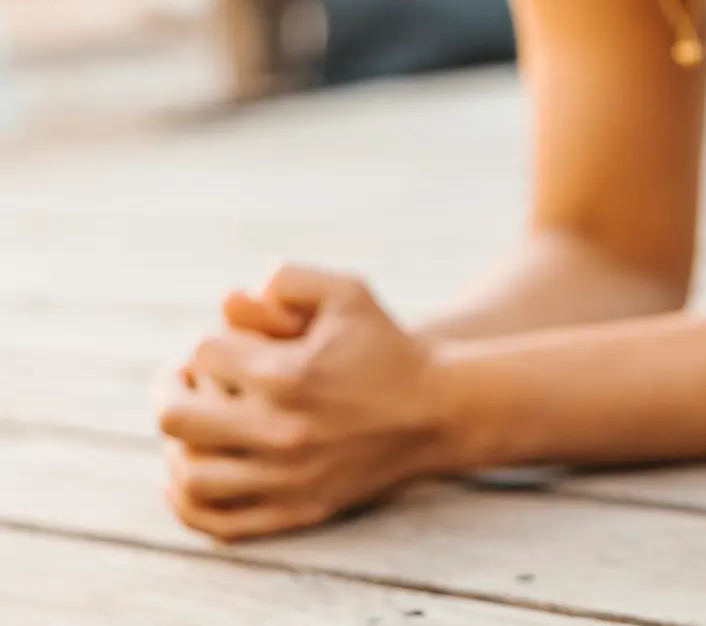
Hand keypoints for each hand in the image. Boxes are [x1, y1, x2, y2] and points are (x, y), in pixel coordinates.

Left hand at [156, 265, 452, 540]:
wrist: (438, 411)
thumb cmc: (387, 347)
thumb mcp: (349, 292)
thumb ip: (288, 278)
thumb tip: (229, 300)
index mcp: (289, 375)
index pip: (204, 353)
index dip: (213, 340)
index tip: (235, 342)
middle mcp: (281, 431)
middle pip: (176, 415)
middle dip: (172, 387)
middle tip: (184, 380)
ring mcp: (286, 478)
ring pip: (188, 473)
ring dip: (176, 444)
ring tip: (191, 425)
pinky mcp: (296, 509)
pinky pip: (217, 521)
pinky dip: (187, 503)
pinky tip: (186, 475)